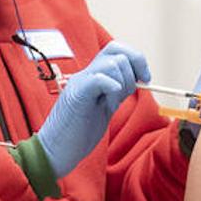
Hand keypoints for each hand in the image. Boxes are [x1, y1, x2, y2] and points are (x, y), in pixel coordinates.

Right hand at [39, 42, 149, 178]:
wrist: (55, 150)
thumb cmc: (77, 133)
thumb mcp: (102, 107)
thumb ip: (115, 92)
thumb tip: (138, 81)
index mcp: (92, 76)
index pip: (116, 49)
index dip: (136, 59)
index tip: (145, 78)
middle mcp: (85, 75)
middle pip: (116, 50)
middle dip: (133, 68)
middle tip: (132, 91)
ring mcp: (80, 83)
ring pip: (112, 64)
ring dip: (122, 84)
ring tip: (112, 105)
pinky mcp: (77, 96)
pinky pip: (99, 79)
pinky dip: (112, 87)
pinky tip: (110, 104)